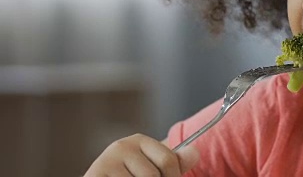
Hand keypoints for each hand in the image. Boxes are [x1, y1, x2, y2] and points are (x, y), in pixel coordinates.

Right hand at [84, 134, 198, 176]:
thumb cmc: (132, 176)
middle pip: (152, 175)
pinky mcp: (95, 174)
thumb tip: (195, 152)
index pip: (169, 161)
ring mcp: (106, 161)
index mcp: (140, 140)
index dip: (173, 176)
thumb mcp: (154, 167)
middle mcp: (122, 146)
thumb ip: (175, 162)